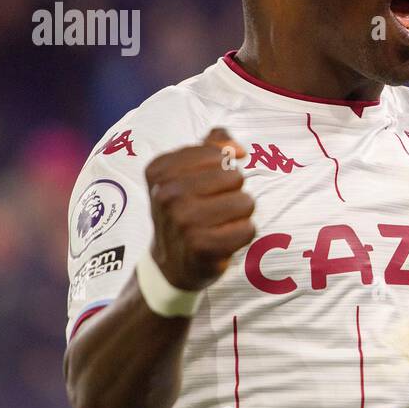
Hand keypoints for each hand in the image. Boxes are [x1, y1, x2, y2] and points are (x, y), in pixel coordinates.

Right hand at [146, 128, 255, 290]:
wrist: (171, 261)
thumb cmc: (184, 210)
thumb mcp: (186, 172)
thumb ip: (212, 146)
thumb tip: (237, 148)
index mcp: (160, 170)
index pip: (218, 153)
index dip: (223, 167)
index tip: (209, 184)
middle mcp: (167, 194)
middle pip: (235, 176)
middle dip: (233, 191)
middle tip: (214, 207)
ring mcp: (183, 221)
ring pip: (246, 202)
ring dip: (240, 213)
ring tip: (220, 222)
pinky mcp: (202, 246)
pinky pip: (248, 229)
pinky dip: (243, 233)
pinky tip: (224, 239)